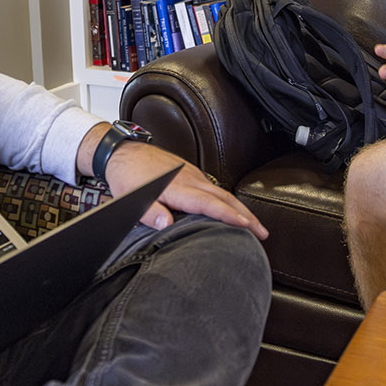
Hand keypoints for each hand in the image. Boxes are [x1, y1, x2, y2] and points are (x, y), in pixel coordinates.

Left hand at [101, 141, 267, 240]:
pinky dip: (227, 200)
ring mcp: (191, 174)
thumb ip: (150, 212)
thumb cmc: (127, 176)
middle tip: (263, 233)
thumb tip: (167, 224)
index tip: (247, 226)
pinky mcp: (189, 172)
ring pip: (222, 192)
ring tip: (254, 225)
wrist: (122, 151)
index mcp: (178, 187)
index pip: (209, 204)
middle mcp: (190, 179)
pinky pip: (214, 188)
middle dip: (246, 215)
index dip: (229, 216)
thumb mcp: (132, 198)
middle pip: (224, 198)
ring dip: (240, 208)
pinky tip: (231, 209)